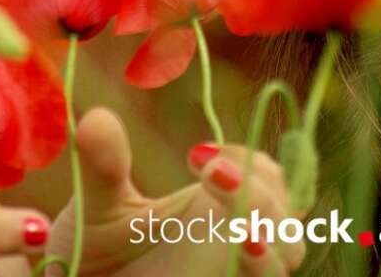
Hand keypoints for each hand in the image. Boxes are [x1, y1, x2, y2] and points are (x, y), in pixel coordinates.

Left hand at [48, 107, 305, 275]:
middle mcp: (234, 247)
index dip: (247, 160)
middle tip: (213, 173)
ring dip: (266, 238)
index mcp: (217, 209)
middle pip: (285, 221)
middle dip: (259, 196)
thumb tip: (95, 119)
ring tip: (242, 227)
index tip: (197, 153)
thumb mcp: (98, 206)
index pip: (267, 178)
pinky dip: (258, 267)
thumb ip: (102, 167)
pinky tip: (239, 250)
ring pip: (281, 261)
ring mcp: (231, 276)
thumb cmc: (98, 254)